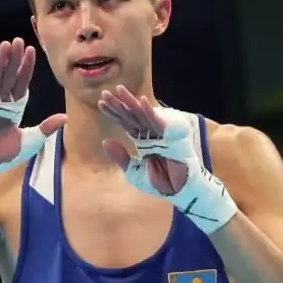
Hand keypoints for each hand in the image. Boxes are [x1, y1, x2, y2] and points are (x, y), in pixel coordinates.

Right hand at [0, 38, 66, 164]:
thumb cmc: (1, 157)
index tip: (32, 50)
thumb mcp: (30, 141)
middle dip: (14, 58)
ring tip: (6, 45)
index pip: (21, 82)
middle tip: (19, 40)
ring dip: (0, 62)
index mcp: (13, 106)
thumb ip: (46, 128)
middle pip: (8, 76)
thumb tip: (65, 118)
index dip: (26, 67)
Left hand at [98, 85, 237, 232]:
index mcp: (143, 140)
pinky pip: (158, 122)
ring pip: (143, 115)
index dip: (114, 112)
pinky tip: (140, 101)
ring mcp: (161, 133)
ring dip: (131, 102)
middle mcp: (151, 134)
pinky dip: (149, 111)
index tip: (101, 103)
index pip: (126, 123)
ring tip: (118, 90)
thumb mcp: (134, 172)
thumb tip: (105, 141)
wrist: (181, 192)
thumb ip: (121, 157)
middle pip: (132, 116)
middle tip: (105, 93)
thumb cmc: (162, 184)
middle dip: (119, 104)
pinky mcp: (172, 135)